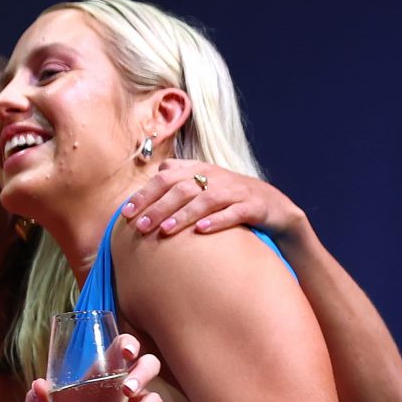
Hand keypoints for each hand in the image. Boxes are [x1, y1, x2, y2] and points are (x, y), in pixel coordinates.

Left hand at [119, 161, 300, 242]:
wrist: (275, 208)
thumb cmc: (230, 198)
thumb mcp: (204, 184)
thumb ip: (180, 176)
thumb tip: (155, 171)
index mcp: (200, 170)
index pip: (165, 177)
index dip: (145, 194)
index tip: (126, 213)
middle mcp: (217, 177)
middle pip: (182, 188)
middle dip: (158, 207)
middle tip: (140, 227)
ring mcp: (237, 191)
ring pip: (206, 200)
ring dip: (183, 215)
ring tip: (164, 230)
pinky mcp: (255, 206)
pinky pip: (235, 212)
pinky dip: (218, 221)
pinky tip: (201, 231)